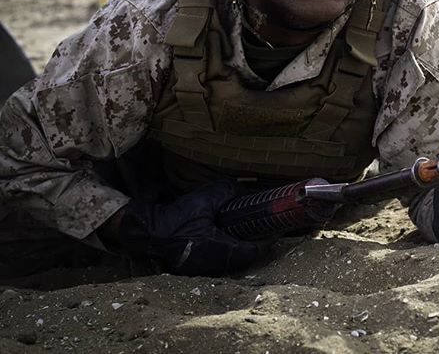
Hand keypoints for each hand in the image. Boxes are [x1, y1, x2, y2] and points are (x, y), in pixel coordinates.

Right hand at [118, 179, 272, 275]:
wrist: (144, 232)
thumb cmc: (175, 218)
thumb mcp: (203, 199)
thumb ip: (226, 192)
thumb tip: (240, 189)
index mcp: (220, 249)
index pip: (254, 251)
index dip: (268, 241)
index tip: (275, 229)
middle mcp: (214, 263)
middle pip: (245, 258)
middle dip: (256, 244)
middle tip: (263, 229)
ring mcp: (203, 267)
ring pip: (231, 260)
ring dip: (241, 248)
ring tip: (247, 232)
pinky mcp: (194, 265)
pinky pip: (218, 259)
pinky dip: (226, 249)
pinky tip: (224, 236)